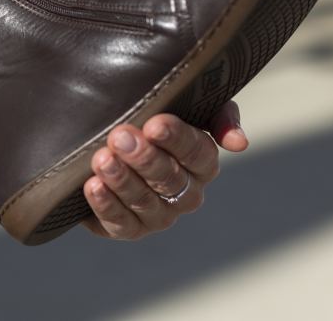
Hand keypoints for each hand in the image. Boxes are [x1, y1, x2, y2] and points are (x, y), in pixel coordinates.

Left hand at [82, 101, 247, 239]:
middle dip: (144, 157)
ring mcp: (159, 215)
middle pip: (169, 178)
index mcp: (203, 162)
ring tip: (103, 159)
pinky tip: (94, 185)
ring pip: (144, 201)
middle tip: (120, 137)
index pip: (197, 153)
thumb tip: (239, 143)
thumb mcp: (189, 104)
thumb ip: (220, 115)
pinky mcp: (129, 228)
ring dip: (122, 179)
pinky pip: (120, 222)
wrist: (110, 137)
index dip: (177, 139)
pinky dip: (106, 205)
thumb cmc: (154, 117)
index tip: (154, 124)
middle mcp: (186, 193)